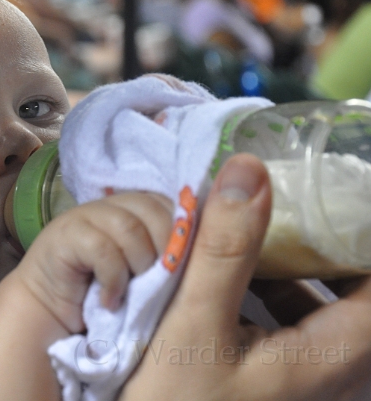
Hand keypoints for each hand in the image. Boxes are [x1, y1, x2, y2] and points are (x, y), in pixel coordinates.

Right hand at [16, 191, 172, 333]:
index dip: (183, 232)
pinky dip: (113, 279)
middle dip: (164, 250)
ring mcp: (87, 215)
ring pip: (129, 226)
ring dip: (138, 265)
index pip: (174, 203)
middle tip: (158, 284)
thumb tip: (211, 245)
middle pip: (155, 209)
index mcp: (139, 210)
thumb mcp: (150, 280)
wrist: (52, 318)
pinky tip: (110, 301)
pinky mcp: (64, 234)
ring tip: (132, 294)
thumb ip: (173, 258)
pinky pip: (102, 248)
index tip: (184, 267)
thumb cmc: (109, 300)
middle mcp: (114, 205)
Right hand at [119, 154, 370, 400]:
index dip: (363, 238)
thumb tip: (249, 167)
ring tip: (270, 228)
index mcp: (328, 358)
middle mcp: (331, 373)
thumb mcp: (193, 323)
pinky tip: (242, 273)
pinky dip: (281, 291)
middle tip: (306, 202)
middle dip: (335, 246)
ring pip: (328, 310)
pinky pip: (299, 325)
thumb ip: (222, 249)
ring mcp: (305, 380)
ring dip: (305, 267)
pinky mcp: (279, 382)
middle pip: (358, 297)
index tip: (345, 197)